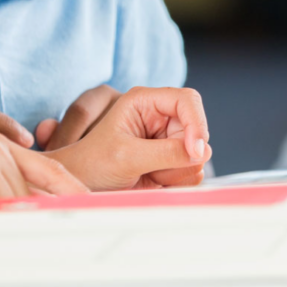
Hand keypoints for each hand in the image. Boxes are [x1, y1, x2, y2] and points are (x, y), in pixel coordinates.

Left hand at [47, 86, 210, 190]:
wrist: (85, 185)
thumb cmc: (95, 163)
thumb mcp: (127, 156)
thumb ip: (167, 152)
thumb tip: (201, 151)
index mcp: (145, 101)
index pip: (188, 100)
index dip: (197, 123)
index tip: (194, 151)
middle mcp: (160, 116)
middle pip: (196, 131)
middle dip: (180, 155)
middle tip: (152, 166)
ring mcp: (167, 139)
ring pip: (197, 156)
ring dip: (175, 171)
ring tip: (147, 171)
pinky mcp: (172, 160)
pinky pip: (192, 172)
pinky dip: (176, 182)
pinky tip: (153, 179)